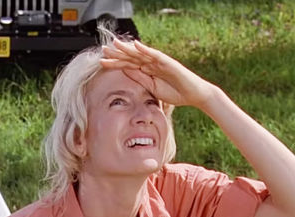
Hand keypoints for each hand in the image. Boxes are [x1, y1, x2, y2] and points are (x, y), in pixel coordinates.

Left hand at [100, 39, 216, 108]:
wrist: (193, 95)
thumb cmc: (174, 92)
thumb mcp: (151, 87)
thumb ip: (139, 78)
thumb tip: (124, 70)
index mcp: (146, 70)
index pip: (127, 65)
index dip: (114, 63)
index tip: (100, 62)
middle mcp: (151, 63)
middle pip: (131, 57)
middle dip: (117, 54)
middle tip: (103, 49)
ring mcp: (159, 62)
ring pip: (140, 53)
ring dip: (127, 48)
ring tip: (115, 44)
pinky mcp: (168, 62)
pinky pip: (155, 55)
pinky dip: (145, 49)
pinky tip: (136, 45)